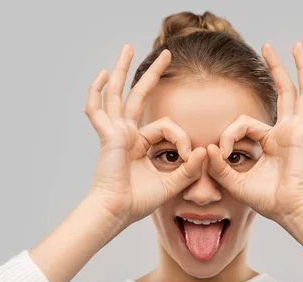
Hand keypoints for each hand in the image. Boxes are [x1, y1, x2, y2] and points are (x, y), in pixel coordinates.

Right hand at [85, 45, 205, 228]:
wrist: (119, 212)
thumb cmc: (139, 201)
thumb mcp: (172, 183)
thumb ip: (189, 169)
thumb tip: (206, 151)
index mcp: (140, 144)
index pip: (166, 126)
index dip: (182, 138)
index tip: (190, 157)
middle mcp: (126, 133)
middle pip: (138, 95)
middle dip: (153, 73)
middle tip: (167, 54)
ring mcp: (115, 132)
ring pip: (117, 93)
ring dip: (123, 70)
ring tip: (128, 48)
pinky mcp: (107, 135)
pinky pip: (97, 110)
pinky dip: (95, 92)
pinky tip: (100, 74)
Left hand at [206, 42, 302, 227]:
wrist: (289, 210)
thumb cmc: (267, 199)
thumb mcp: (235, 181)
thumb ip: (219, 165)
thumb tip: (207, 147)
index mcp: (271, 140)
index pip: (244, 122)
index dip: (229, 134)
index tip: (221, 152)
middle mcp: (286, 131)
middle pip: (283, 92)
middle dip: (275, 68)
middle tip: (267, 46)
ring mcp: (299, 130)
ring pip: (300, 92)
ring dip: (298, 68)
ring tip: (295, 45)